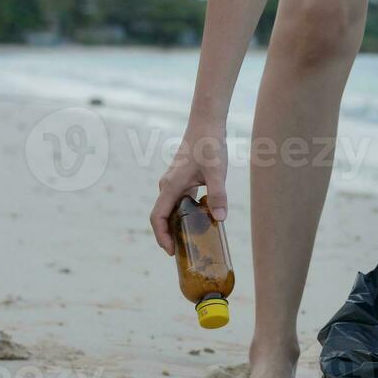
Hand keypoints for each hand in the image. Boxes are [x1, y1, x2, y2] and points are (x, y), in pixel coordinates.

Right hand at [150, 126, 228, 255]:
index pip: (157, 217)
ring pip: (171, 210)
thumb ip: (218, 194)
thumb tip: (219, 219)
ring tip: (192, 242)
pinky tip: (202, 221)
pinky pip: (179, 203)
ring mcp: (174, 183)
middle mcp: (168, 186)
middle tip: (184, 253)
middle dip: (169, 236)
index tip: (171, 251)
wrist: (206, 123)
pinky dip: (186, 215)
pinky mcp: (182, 180)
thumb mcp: (217, 171)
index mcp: (171, 186)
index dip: (161, 237)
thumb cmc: (209, 144)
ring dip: (177, 226)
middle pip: (162, 217)